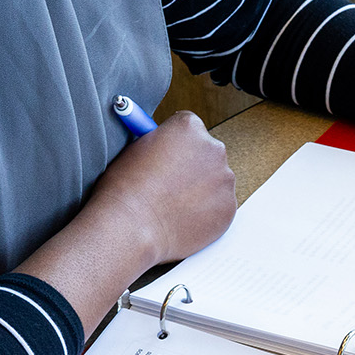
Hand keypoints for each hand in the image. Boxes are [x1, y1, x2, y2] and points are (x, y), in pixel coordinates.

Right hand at [88, 111, 236, 266]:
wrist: (130, 227)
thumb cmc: (126, 188)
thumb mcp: (136, 148)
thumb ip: (159, 142)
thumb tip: (166, 148)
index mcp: (188, 127)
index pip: (189, 128)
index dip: (175, 144)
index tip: (168, 157)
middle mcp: (213, 148)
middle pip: (207, 152)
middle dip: (193, 166)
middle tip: (172, 184)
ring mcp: (224, 179)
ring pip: (216, 181)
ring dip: (201, 190)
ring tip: (173, 205)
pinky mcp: (229, 207)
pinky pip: (219, 206)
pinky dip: (206, 213)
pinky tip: (182, 219)